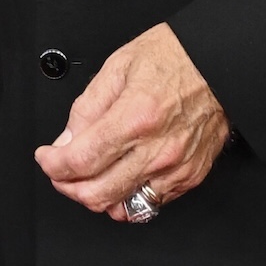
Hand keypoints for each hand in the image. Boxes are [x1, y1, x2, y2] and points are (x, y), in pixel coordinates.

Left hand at [34, 23, 230, 219]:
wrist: (219, 64)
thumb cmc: (174, 57)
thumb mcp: (118, 66)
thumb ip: (87, 107)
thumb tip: (67, 140)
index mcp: (135, 117)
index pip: (81, 161)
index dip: (53, 165)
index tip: (46, 158)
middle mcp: (157, 149)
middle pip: (98, 194)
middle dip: (68, 186)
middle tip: (60, 171)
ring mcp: (176, 168)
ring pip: (123, 208)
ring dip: (95, 197)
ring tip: (86, 178)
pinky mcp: (190, 177)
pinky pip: (150, 204)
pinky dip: (126, 197)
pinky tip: (117, 180)